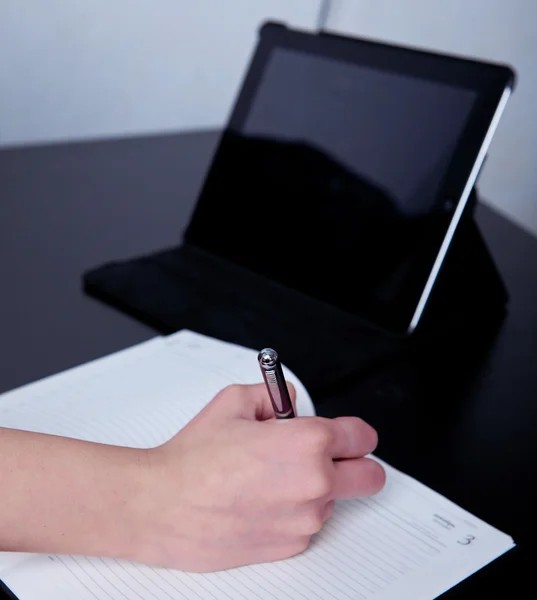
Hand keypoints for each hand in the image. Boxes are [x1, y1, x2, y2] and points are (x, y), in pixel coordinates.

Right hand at [131, 383, 384, 571]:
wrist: (163, 504)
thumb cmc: (194, 457)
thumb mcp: (234, 401)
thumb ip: (274, 396)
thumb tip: (289, 403)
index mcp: (307, 442)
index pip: (363, 437)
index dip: (354, 432)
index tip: (347, 435)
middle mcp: (315, 482)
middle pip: (370, 477)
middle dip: (357, 464)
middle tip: (331, 458)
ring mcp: (305, 518)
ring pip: (333, 500)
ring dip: (315, 487)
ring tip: (269, 476)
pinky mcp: (291, 544)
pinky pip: (307, 523)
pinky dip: (293, 511)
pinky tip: (259, 499)